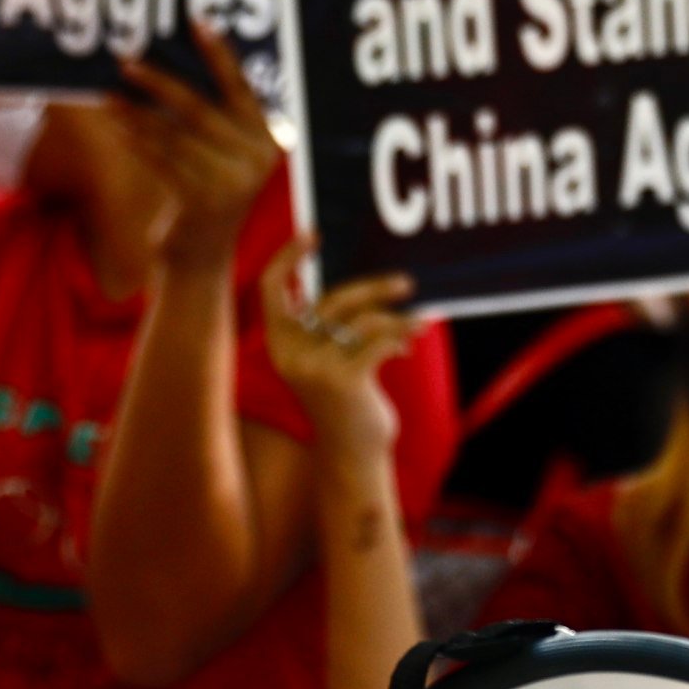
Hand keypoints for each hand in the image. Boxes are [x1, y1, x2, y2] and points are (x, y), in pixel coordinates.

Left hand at [116, 24, 286, 271]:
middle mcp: (257, 159)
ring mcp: (232, 182)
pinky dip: (137, 139)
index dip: (219, 54)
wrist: (202, 256)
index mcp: (269, 139)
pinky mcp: (203, 201)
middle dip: (158, 81)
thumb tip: (169, 69)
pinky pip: (162, 160)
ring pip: (174, 134)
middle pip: (199, 108)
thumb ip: (215, 119)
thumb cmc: (207, 193)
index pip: (240, 88)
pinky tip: (117, 124)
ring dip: (137, 111)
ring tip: (109, 93)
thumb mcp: (224, 155)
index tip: (196, 21)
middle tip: (126, 59)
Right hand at [260, 248, 419, 454]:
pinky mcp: (343, 380)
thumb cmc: (347, 401)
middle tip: (406, 283)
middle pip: (332, 298)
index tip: (313, 234)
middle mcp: (289, 354)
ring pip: (362, 319)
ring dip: (397, 318)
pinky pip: (379, 340)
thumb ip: (332, 326)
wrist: (354, 454)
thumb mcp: (330, 359)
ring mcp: (314, 368)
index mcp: (279, 344)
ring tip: (418, 324)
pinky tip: (408, 348)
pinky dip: (400, 338)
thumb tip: (368, 283)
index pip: (270, 289)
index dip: (286, 257)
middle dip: (374, 288)